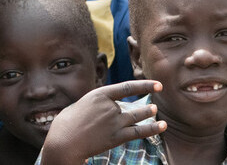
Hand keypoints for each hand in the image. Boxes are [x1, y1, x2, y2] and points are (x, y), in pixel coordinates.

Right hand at [40, 80, 166, 164]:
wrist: (64, 141)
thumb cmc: (66, 124)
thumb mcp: (80, 105)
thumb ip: (95, 104)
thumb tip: (105, 106)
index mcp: (99, 95)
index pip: (127, 87)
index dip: (144, 85)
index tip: (157, 85)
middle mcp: (109, 107)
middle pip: (131, 106)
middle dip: (143, 107)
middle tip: (153, 107)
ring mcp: (114, 122)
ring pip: (137, 117)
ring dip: (147, 114)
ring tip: (154, 111)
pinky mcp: (116, 137)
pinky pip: (138, 132)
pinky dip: (152, 128)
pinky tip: (162, 125)